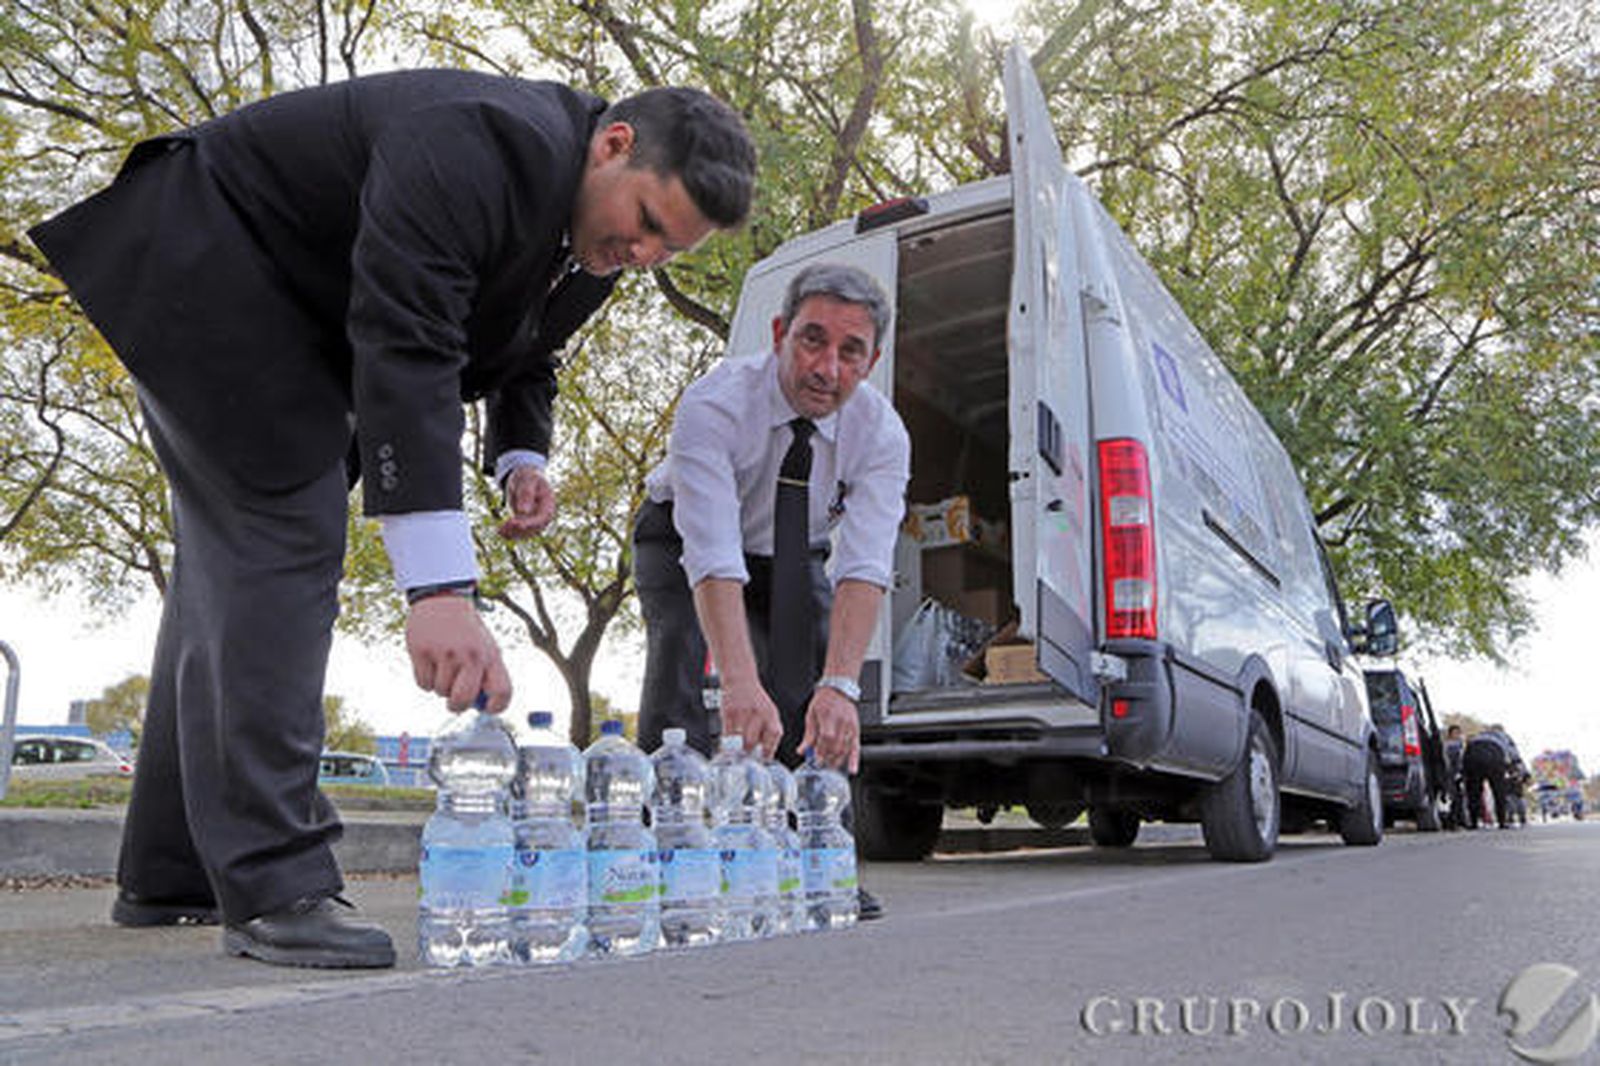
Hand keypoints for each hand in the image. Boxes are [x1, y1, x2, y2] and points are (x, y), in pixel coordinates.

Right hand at [405, 595, 511, 712]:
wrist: (442, 600)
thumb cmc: (465, 631)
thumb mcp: (484, 647)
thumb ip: (486, 675)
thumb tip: (480, 706)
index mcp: (491, 655)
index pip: (502, 691)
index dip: (496, 706)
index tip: (486, 708)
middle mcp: (471, 655)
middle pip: (464, 700)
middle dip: (457, 706)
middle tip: (454, 703)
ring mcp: (446, 653)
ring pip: (441, 692)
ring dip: (439, 686)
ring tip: (442, 666)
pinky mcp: (423, 651)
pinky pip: (423, 684)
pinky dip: (425, 680)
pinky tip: (430, 662)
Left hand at [498, 466, 554, 539]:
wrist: (525, 478)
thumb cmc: (528, 477)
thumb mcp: (528, 481)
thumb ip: (526, 494)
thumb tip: (523, 511)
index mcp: (548, 504)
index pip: (542, 518)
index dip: (531, 523)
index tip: (517, 524)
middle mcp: (543, 515)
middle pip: (534, 528)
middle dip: (520, 529)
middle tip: (505, 526)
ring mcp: (534, 520)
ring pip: (525, 532)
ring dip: (513, 533)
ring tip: (500, 531)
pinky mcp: (524, 522)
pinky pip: (518, 531)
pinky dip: (510, 533)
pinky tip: (500, 532)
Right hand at [719, 676, 783, 760]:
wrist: (740, 679)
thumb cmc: (755, 699)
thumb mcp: (769, 712)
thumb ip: (769, 731)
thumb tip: (766, 754)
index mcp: (771, 714)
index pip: (773, 737)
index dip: (768, 751)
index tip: (763, 759)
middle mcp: (758, 714)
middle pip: (753, 742)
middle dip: (749, 753)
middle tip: (746, 759)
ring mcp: (742, 713)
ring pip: (739, 740)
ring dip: (738, 750)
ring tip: (737, 753)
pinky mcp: (728, 713)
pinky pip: (726, 735)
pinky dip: (726, 744)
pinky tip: (727, 746)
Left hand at [801, 686, 859, 772]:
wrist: (838, 690)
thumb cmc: (824, 701)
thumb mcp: (811, 715)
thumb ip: (808, 735)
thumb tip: (802, 750)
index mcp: (828, 716)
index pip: (826, 737)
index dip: (821, 750)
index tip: (815, 759)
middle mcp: (841, 721)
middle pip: (836, 745)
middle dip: (828, 758)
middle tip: (822, 765)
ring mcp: (850, 726)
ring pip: (845, 748)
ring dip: (838, 760)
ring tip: (831, 766)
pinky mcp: (856, 729)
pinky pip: (856, 747)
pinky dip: (854, 759)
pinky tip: (852, 769)